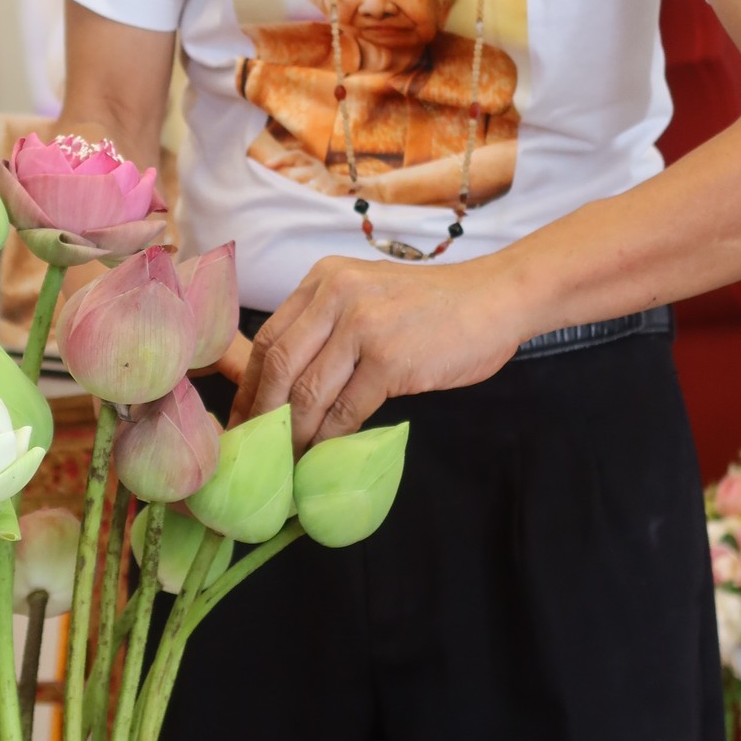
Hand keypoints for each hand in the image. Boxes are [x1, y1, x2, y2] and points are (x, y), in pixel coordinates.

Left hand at [230, 253, 528, 449]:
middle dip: (263, 415)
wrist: (497, 297)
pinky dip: (331, 439)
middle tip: (258, 450)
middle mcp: (336, 295)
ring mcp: (363, 326)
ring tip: (290, 462)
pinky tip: (326, 456)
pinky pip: (346, 410)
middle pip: (279, 365)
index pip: (269, 337)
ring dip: (295, 436)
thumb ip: (328, 326)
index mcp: (324, 279)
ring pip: (308, 392)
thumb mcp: (368, 294)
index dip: (251, 385)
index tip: (243, 419)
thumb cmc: (435, 305)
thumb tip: (286, 386)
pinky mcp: (389, 359)